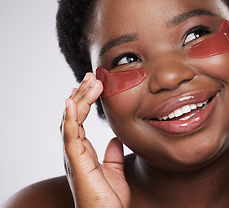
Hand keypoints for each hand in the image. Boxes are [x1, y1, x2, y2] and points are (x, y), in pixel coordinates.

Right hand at [61, 73, 130, 207]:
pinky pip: (70, 135)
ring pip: (71, 120)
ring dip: (79, 99)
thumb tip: (115, 140)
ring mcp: (73, 155)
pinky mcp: (76, 162)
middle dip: (81, 94)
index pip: (80, 119)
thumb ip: (112, 155)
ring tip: (88, 81)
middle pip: (74, 116)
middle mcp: (74, 150)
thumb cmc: (108, 199)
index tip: (93, 84)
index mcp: (83, 151)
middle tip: (90, 75)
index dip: (85, 101)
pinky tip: (72, 102)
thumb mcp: (114, 171)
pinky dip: (70, 118)